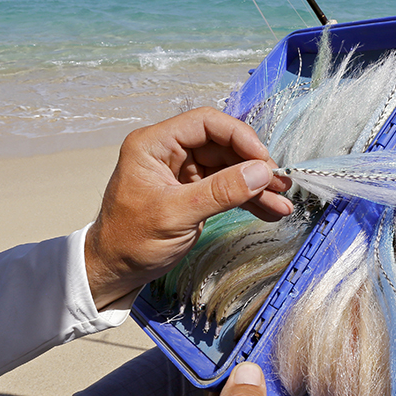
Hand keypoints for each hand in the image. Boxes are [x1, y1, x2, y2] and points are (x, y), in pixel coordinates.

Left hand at [85, 107, 292, 307]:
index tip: (263, 160)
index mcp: (155, 144)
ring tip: (282, 204)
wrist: (114, 272)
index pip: (205, 123)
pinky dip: (248, 199)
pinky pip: (227, 188)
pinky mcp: (194, 193)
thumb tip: (261, 172)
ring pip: (230, 168)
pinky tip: (270, 211)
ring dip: (256, 186)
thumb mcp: (175, 215)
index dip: (238, 136)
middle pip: (223, 145)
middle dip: (253, 166)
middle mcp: (170, 152)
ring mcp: (183, 173)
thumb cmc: (130, 241)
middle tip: (280, 185)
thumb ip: (219, 192)